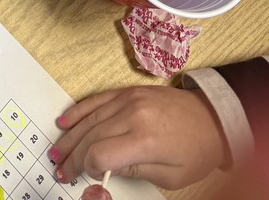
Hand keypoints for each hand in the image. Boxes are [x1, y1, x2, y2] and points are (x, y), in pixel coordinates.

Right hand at [49, 86, 228, 190]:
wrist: (212, 118)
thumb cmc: (195, 152)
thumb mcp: (169, 176)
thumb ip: (133, 170)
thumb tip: (103, 168)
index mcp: (144, 139)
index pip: (101, 154)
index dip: (88, 168)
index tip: (88, 177)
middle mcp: (133, 114)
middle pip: (91, 136)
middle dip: (73, 155)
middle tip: (59, 169)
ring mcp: (128, 98)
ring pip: (90, 118)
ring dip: (70, 136)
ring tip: (57, 152)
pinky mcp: (128, 91)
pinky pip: (97, 100)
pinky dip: (79, 111)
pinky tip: (65, 122)